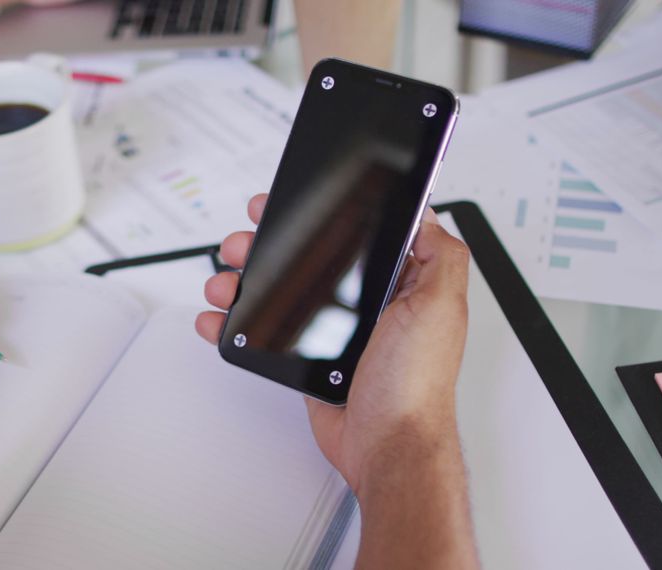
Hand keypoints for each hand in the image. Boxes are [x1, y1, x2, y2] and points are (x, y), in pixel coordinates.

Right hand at [197, 195, 469, 491]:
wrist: (386, 445)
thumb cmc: (415, 385)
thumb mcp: (439, 307)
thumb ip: (440, 256)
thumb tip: (428, 216)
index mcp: (400, 284)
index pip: (360, 235)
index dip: (326, 215)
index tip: (293, 203)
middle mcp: (368, 305)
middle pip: (310, 259)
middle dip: (271, 246)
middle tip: (246, 242)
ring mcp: (336, 332)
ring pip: (282, 293)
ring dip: (246, 282)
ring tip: (226, 282)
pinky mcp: (310, 358)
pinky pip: (269, 333)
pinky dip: (237, 325)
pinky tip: (221, 317)